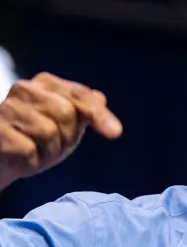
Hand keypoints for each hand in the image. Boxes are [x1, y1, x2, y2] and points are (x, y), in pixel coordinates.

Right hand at [0, 72, 122, 188]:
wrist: (3, 155)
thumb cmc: (37, 139)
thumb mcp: (67, 126)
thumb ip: (85, 111)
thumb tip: (101, 98)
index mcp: (47, 84)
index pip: (79, 95)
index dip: (98, 114)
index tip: (116, 133)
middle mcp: (25, 89)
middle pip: (66, 113)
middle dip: (67, 136)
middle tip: (54, 145)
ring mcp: (8, 109)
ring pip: (48, 132)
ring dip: (49, 151)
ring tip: (37, 149)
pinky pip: (30, 151)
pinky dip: (32, 162)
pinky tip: (23, 157)